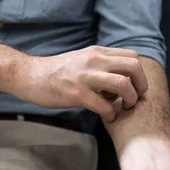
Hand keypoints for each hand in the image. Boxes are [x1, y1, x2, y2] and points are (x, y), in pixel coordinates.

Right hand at [15, 46, 147, 120]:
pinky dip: (111, 114)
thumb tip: (121, 77)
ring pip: (123, 84)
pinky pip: (104, 105)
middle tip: (134, 99)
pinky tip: (107, 116)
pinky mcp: (76, 94)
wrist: (29, 75)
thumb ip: (101, 64)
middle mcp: (94, 61)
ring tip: (123, 108)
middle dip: (140, 86)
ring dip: (129, 100)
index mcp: (97, 52)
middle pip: (133, 67)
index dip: (139, 74)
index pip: (132, 57)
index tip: (135, 87)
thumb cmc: (56, 72)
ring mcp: (85, 77)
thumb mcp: (81, 59)